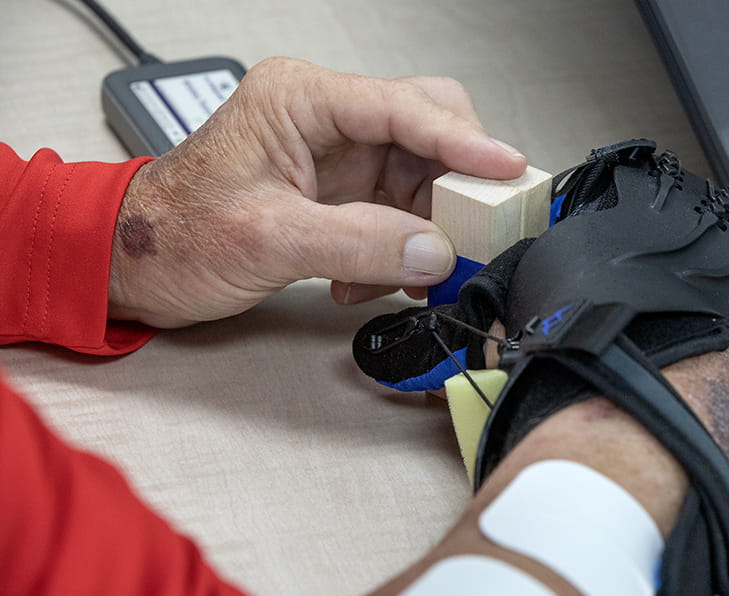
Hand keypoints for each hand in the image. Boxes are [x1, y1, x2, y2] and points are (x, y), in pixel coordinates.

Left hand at [108, 57, 526, 327]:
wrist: (138, 265)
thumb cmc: (176, 233)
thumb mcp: (267, 239)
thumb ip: (358, 241)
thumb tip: (434, 251)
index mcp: (300, 100)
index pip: (404, 108)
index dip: (464, 141)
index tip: (507, 170)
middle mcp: (327, 119)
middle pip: (428, 131)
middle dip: (456, 184)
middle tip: (474, 230)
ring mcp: (338, 156)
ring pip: (422, 177)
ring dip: (428, 229)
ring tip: (414, 273)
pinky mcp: (342, 192)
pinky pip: (399, 213)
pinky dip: (401, 250)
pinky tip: (369, 278)